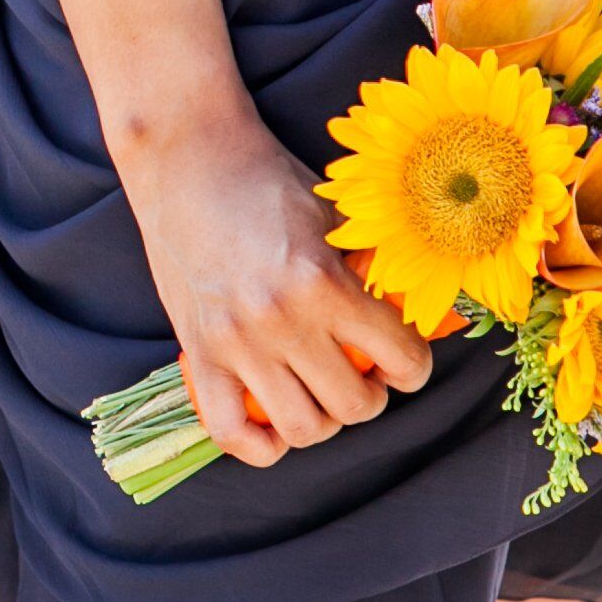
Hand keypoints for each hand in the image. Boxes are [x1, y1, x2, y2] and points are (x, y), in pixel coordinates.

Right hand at [129, 110, 434, 468]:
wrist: (188, 157)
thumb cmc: (268, 180)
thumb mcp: (336, 216)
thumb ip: (369, 270)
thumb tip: (410, 315)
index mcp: (323, 282)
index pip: (400, 359)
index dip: (414, 367)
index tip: (404, 361)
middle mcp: (281, 319)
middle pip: (353, 405)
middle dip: (371, 398)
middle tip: (365, 376)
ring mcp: (235, 341)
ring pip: (302, 428)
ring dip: (323, 420)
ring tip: (321, 395)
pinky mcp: (196, 351)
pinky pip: (229, 431)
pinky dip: (259, 444)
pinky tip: (273, 423)